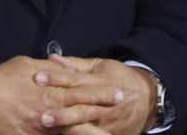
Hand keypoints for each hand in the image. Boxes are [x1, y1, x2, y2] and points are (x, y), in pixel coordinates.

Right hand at [0, 56, 125, 134]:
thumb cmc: (2, 78)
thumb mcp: (30, 66)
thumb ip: (50, 70)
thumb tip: (62, 67)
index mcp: (51, 91)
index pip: (83, 92)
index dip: (101, 93)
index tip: (117, 92)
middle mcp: (49, 112)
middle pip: (81, 113)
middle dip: (101, 112)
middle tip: (120, 109)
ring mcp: (39, 129)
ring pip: (70, 131)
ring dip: (88, 130)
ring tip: (107, 132)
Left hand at [35, 56, 154, 134]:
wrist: (149, 98)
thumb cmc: (120, 78)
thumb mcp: (102, 66)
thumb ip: (75, 65)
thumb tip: (52, 58)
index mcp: (102, 80)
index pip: (75, 79)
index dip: (56, 79)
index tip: (37, 78)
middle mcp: (105, 101)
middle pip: (81, 106)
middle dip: (62, 111)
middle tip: (41, 114)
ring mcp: (109, 120)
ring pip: (87, 124)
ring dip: (68, 126)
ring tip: (49, 127)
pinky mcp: (112, 134)